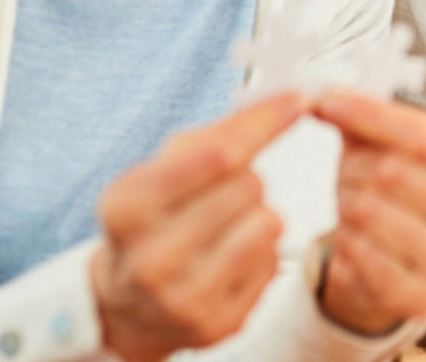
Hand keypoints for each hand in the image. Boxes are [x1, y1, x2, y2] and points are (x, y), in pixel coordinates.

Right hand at [89, 93, 306, 361]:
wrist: (128, 301)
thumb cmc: (152, 220)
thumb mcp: (163, 167)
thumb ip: (220, 133)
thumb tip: (285, 100)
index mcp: (127, 208)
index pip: (217, 155)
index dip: (265, 122)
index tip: (298, 100)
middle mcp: (149, 259)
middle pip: (247, 186)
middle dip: (247, 178)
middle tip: (221, 193)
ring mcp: (182, 299)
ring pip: (268, 224)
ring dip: (260, 213)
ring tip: (228, 224)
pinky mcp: (216, 324)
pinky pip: (273, 263)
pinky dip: (262, 251)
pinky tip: (230, 257)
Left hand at [310, 91, 425, 333]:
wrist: (399, 260)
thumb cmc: (401, 195)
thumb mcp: (393, 147)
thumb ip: (367, 117)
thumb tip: (328, 98)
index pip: (425, 136)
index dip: (372, 116)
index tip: (330, 103)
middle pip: (397, 172)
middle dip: (356, 164)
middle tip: (346, 168)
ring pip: (373, 213)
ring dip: (347, 201)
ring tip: (350, 201)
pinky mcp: (420, 299)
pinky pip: (362, 257)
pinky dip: (345, 240)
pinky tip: (349, 233)